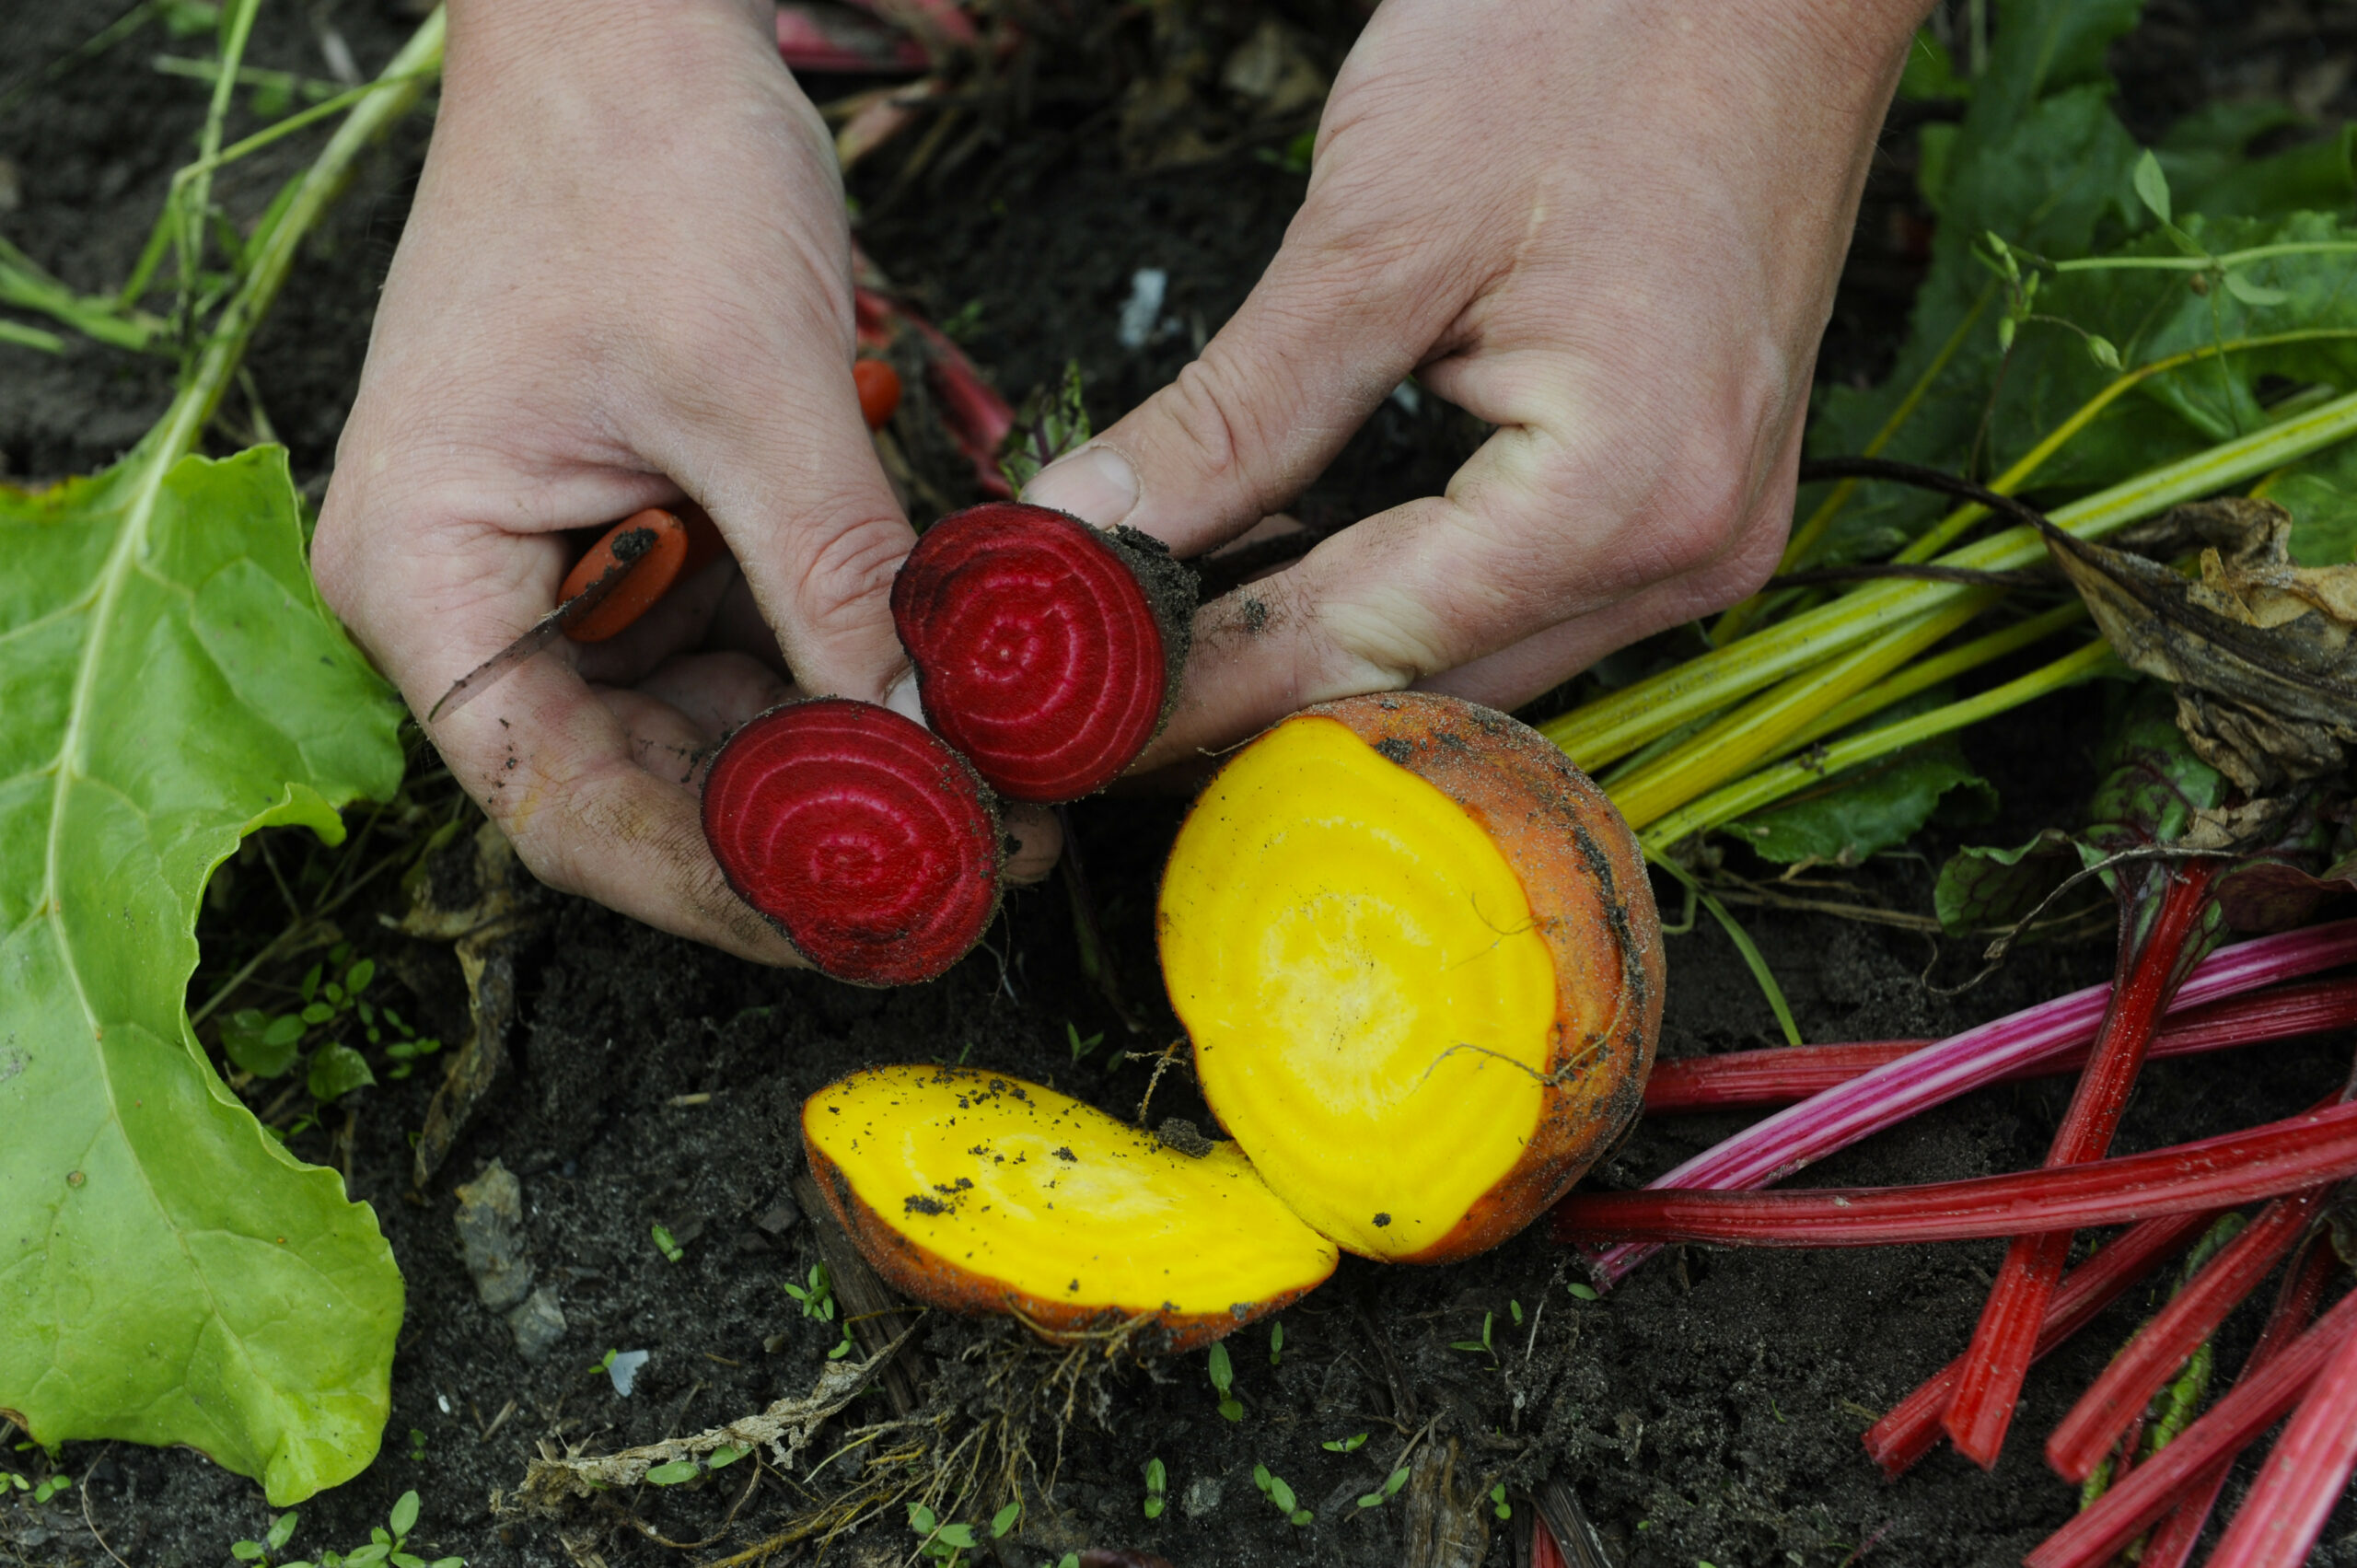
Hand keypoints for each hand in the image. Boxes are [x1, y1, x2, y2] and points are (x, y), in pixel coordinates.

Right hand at [315, 0, 1051, 963]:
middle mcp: (480, 595)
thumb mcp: (750, 386)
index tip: (861, 922)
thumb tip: (928, 744)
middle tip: (962, 877)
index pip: (564, 803)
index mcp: (427, 573)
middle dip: (798, 839)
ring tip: (985, 807)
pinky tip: (945, 714)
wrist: (630, 20)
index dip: (716, 884)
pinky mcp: (648, 530)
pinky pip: (743, 646)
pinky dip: (838, 681)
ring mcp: (567, 567)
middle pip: (635, 784)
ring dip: (838, 769)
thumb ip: (835, 577)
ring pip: (703, 728)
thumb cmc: (639, 163)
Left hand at [1021, 0, 1924, 769]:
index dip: (1201, 690)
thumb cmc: (1599, 39)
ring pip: (1473, 666)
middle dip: (1254, 697)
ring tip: (1173, 649)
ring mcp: (1708, 538)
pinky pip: (1524, 606)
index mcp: (1630, 492)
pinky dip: (1403, 606)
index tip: (1079, 725)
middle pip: (1424, 689)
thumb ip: (1236, 414)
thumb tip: (1092, 528)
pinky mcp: (1692, 505)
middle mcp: (1691, 551)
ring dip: (1326, 661)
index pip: (1363, 646)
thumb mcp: (1379, 234)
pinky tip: (1293, 576)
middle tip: (1104, 701)